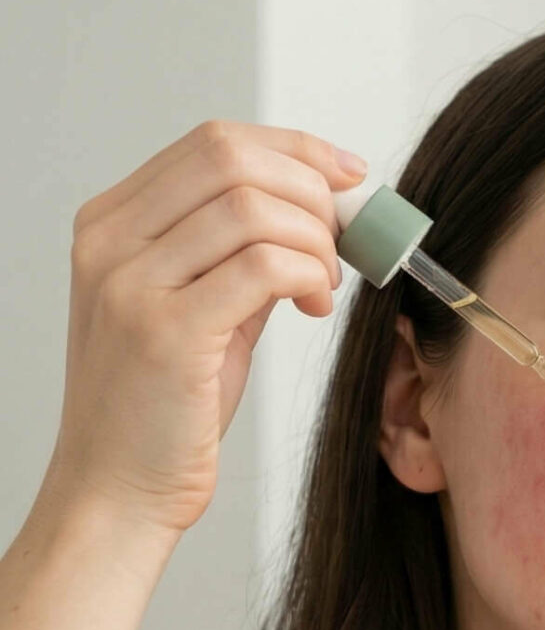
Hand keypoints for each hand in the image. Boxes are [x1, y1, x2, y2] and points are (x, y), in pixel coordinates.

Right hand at [49, 121, 362, 534]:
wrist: (118, 486)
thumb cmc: (166, 403)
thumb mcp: (201, 306)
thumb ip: (242, 251)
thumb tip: (321, 208)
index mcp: (111, 222)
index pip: (213, 143)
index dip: (297, 150)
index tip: (350, 177)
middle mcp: (110, 241)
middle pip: (233, 159)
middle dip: (311, 193)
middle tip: (341, 244)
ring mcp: (130, 283)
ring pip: (253, 208)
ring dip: (315, 242)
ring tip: (324, 287)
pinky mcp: (166, 331)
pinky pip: (263, 267)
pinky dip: (309, 276)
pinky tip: (313, 306)